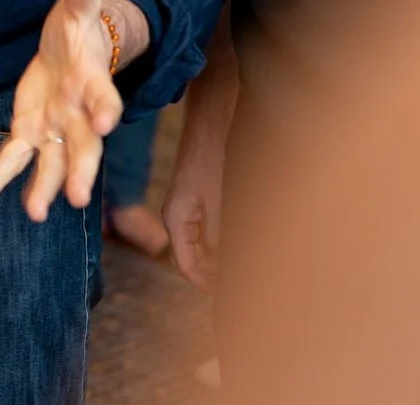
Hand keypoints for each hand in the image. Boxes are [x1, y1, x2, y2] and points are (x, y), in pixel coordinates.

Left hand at [0, 0, 138, 221]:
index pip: (105, 98)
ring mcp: (57, 127)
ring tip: (34, 212)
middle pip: (84, 146)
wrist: (74, 46)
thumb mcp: (79, 4)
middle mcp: (80, 113)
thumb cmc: (80, 25)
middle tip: (77, 198)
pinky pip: (15, 156)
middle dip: (81, 171)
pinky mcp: (32, 130)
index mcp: (94, 81)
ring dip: (44, 187)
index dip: (105, 111)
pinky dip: (0, 176)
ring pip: (54, 163)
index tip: (103, 125)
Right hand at [163, 102, 228, 292]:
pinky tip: (240, 244)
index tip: (227, 297)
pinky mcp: (198, 199)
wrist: (211, 123)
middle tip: (239, 286)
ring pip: (201, 245)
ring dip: (218, 259)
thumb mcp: (220, 203)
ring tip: (243, 268)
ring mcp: (187, 207)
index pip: (186, 265)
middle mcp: (178, 216)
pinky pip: (206, 231)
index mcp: (177, 219)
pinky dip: (220, 243)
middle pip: (192, 258)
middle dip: (213, 274)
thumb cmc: (213, 159)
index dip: (206, 284)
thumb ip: (221, 237)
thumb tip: (229, 268)